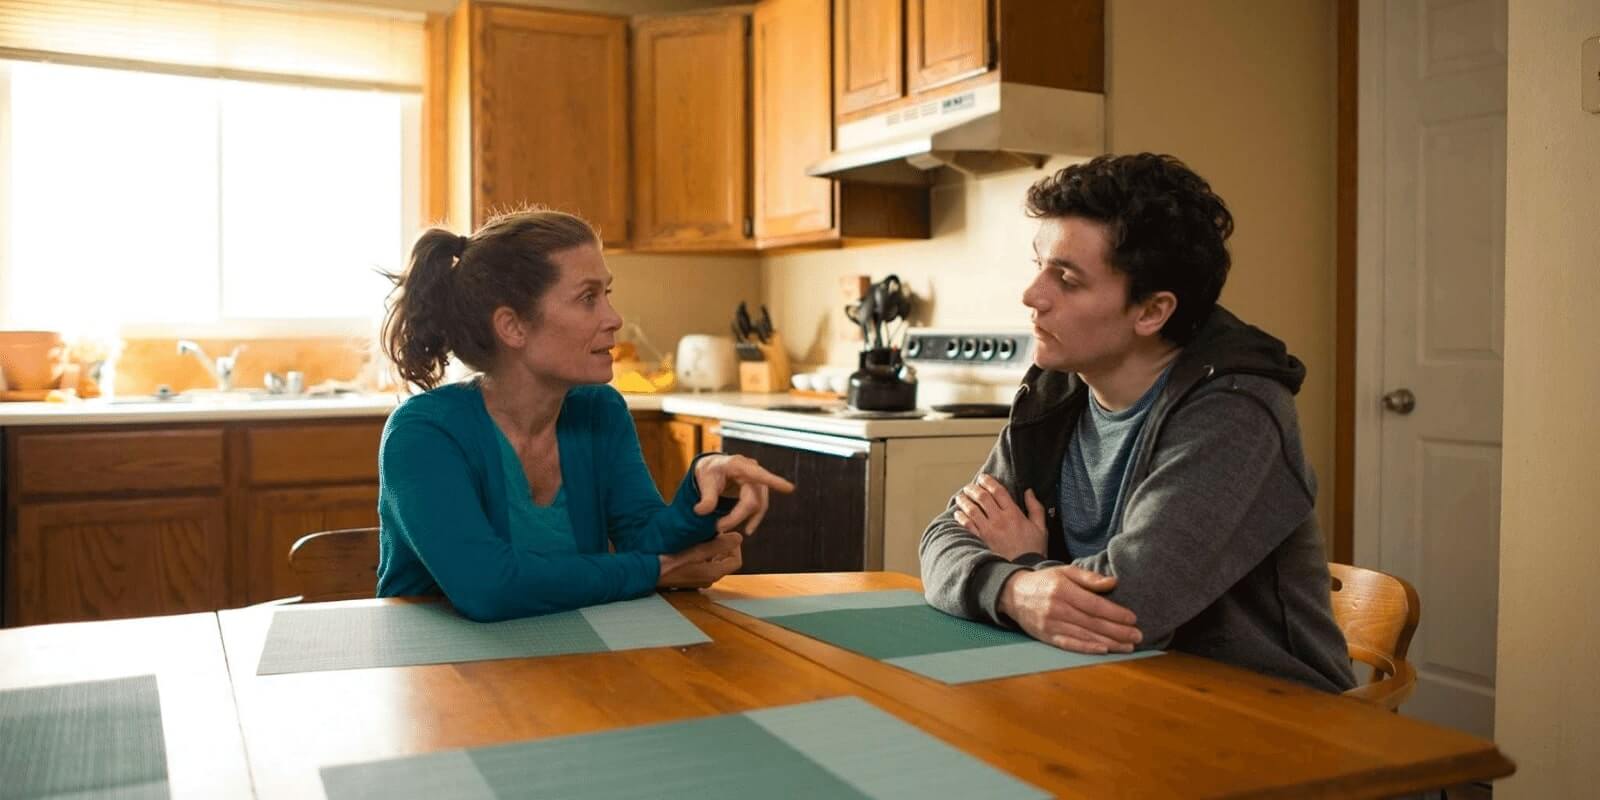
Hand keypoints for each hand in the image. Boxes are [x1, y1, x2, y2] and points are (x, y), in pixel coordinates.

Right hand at [657, 532, 743, 588]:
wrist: (647, 570)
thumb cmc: (671, 560)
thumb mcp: (697, 549)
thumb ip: (720, 544)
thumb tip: (739, 537)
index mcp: (714, 573)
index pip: (736, 560)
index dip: (735, 546)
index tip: (727, 534)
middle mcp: (708, 579)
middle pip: (725, 561)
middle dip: (722, 545)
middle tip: (713, 532)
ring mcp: (698, 579)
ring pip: (712, 562)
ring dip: (711, 549)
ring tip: (701, 535)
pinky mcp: (688, 577)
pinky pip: (701, 564)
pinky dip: (700, 554)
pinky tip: (690, 544)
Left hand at [692, 454, 795, 533]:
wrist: (713, 469)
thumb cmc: (710, 471)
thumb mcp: (703, 480)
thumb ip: (705, 497)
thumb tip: (702, 512)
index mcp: (738, 465)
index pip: (758, 474)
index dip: (774, 481)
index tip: (790, 488)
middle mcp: (752, 471)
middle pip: (754, 499)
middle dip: (738, 516)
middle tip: (718, 526)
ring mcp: (757, 480)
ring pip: (759, 505)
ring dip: (746, 519)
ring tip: (723, 527)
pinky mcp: (758, 489)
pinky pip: (759, 506)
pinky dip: (753, 518)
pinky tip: (748, 527)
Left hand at [952, 474, 1046, 559]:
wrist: (1024, 571)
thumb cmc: (1033, 550)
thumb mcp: (1041, 528)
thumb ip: (1035, 508)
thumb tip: (1029, 492)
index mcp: (1014, 514)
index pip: (998, 491)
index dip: (988, 481)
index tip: (983, 477)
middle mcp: (1000, 520)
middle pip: (982, 497)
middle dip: (973, 489)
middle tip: (969, 486)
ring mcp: (988, 531)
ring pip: (972, 509)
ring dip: (964, 501)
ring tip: (961, 497)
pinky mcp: (981, 541)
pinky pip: (967, 526)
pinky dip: (961, 518)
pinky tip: (958, 514)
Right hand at [998, 566, 1141, 653]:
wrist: (1013, 595)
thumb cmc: (1044, 581)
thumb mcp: (1064, 572)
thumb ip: (1089, 578)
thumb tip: (1114, 583)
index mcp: (1062, 589)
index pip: (1094, 605)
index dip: (1115, 613)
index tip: (1133, 618)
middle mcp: (1056, 608)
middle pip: (1093, 622)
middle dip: (1118, 631)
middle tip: (1138, 636)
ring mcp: (1050, 624)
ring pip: (1085, 635)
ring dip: (1109, 642)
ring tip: (1128, 646)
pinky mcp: (1046, 636)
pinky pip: (1070, 644)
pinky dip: (1088, 648)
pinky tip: (1104, 650)